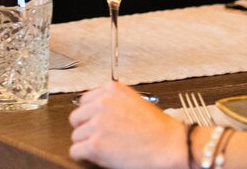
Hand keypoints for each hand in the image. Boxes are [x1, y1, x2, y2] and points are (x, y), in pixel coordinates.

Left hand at [69, 81, 186, 168]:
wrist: (171, 146)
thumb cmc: (159, 129)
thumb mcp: (134, 101)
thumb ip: (113, 101)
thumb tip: (96, 109)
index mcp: (111, 90)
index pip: (84, 101)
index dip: (90, 115)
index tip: (96, 122)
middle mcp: (101, 104)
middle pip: (76, 118)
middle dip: (86, 128)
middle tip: (99, 136)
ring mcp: (97, 124)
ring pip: (76, 136)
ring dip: (87, 142)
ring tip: (105, 147)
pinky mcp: (95, 144)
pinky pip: (75, 151)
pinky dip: (83, 155)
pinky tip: (97, 156)